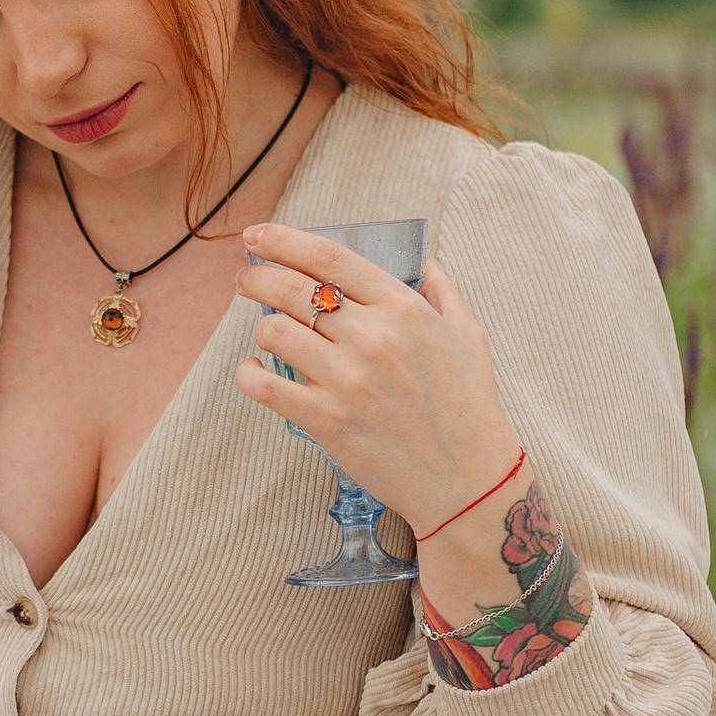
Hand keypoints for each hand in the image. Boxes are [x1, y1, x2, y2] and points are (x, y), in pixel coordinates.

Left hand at [233, 226, 520, 536]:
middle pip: (294, 289)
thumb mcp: (469, 336)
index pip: (330, 257)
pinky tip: (252, 371)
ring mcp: (346, 380)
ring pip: (274, 332)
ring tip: (267, 332)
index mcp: (404, 309)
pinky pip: (265, 388)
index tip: (259, 236)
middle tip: (246, 280)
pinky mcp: (326, 420)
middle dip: (258, 277)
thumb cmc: (470, 408)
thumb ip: (442, 291)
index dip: (284, 240)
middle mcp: (373, 338)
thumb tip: (423, 261)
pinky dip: (248, 375)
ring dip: (261, 327)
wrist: (467, 480)